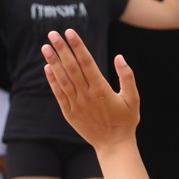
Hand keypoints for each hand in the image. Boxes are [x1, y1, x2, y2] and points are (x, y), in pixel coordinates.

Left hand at [42, 29, 139, 148]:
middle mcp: (86, 95)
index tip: (69, 32)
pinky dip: (52, 81)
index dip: (77, 46)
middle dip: (62, 49)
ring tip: (45, 47)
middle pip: (71, 68)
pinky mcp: (69, 113)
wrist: (113, 146)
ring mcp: (76, 105)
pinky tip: (47, 68)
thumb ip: (127, 77)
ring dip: (53, 62)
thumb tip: (119, 57)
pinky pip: (59, 94)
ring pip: (62, 79)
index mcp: (101, 90)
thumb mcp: (133, 98)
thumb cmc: (126, 121)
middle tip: (52, 34)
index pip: (86, 62)